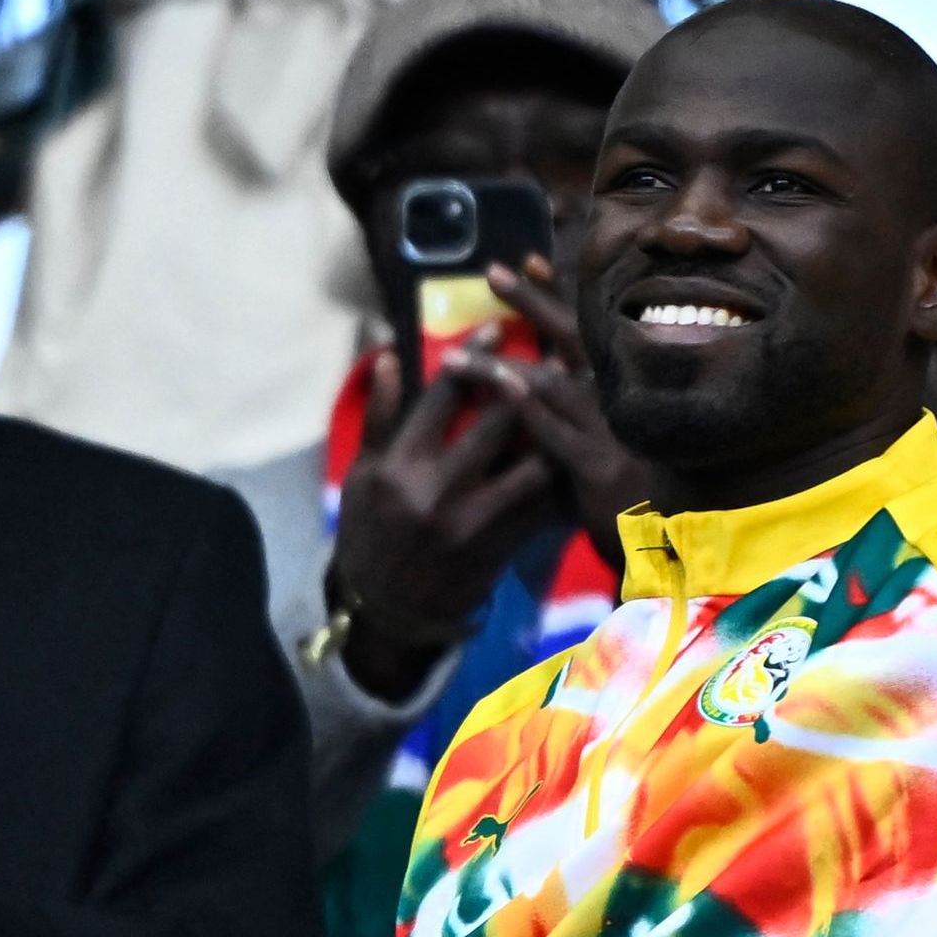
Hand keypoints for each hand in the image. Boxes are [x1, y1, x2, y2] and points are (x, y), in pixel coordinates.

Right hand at [327, 336, 558, 698]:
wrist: (388, 611)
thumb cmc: (370, 532)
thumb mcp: (362, 474)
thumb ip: (380, 416)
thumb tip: (385, 356)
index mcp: (400, 467)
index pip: (442, 398)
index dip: (473, 356)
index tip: (496, 325)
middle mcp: (439, 492)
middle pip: (495, 423)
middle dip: (526, 381)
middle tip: (549, 351)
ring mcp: (476, 523)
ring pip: (532, 465)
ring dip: (554, 431)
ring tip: (572, 402)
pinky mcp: (502, 547)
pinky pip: (543, 505)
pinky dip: (560, 475)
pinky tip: (574, 449)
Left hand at [484, 260, 647, 581]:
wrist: (673, 552)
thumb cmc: (638, 497)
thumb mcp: (616, 443)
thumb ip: (588, 411)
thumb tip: (544, 373)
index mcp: (621, 390)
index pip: (586, 331)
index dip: (557, 294)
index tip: (529, 258)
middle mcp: (621, 400)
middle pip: (574, 339)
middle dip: (534, 302)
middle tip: (491, 271)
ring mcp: (611, 432)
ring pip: (554, 382)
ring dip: (502, 364)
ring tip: (456, 354)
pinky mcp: (597, 468)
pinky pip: (556, 430)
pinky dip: (526, 406)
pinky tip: (498, 386)